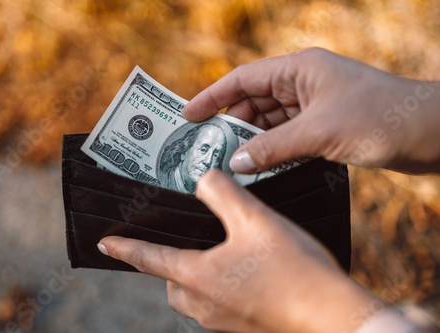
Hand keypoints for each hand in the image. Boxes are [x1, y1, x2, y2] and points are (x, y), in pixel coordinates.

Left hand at [98, 170, 376, 332]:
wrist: (333, 318)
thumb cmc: (294, 271)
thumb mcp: (255, 220)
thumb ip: (223, 193)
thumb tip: (202, 178)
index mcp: (198, 277)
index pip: (149, 258)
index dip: (125, 248)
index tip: (104, 244)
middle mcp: (205, 304)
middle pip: (170, 281)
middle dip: (167, 263)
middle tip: (180, 243)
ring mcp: (224, 322)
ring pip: (193, 296)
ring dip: (195, 276)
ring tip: (215, 254)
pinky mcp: (244, 328)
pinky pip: (217, 306)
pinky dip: (219, 289)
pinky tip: (245, 275)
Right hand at [182, 48, 439, 173]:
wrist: (430, 133)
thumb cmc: (380, 119)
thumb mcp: (319, 133)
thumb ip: (273, 148)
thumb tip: (236, 162)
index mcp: (300, 69)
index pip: (244, 79)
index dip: (213, 96)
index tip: (188, 116)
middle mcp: (304, 83)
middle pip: (254, 102)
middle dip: (231, 125)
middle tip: (206, 149)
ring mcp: (315, 105)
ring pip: (270, 122)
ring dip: (252, 141)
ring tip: (230, 162)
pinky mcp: (325, 125)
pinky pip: (288, 136)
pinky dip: (273, 150)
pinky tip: (260, 166)